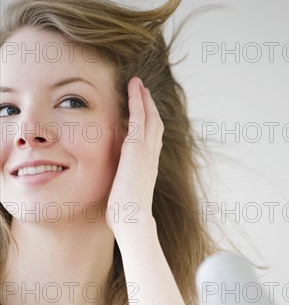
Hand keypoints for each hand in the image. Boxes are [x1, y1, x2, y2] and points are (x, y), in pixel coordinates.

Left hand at [105, 77, 163, 235]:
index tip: (144, 112)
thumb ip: (124, 187)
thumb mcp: (125, 197)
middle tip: (143, 91)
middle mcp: (151, 156)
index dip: (149, 124)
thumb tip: (116, 192)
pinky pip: (140, 117)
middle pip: (155, 124)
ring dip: (144, 99)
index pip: (152, 140)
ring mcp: (147, 151)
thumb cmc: (126, 215)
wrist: (133, 220)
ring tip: (139, 85)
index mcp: (148, 167)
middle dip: (149, 106)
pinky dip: (138, 101)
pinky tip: (134, 88)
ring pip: (150, 117)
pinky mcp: (137, 147)